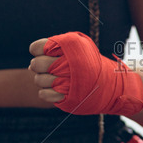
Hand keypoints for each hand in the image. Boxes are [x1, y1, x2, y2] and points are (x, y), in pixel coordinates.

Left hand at [28, 32, 142, 115]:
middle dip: (38, 66)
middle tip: (47, 68)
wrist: (111, 83)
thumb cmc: (90, 63)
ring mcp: (69, 80)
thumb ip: (55, 48)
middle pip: (37, 64)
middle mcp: (70, 62)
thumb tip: (31, 64)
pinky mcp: (69, 96)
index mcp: (70, 46)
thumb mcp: (78, 46)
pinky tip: (54, 89)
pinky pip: (44, 94)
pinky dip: (46, 92)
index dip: (38, 50)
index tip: (46, 54)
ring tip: (53, 79)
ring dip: (43, 80)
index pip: (38, 47)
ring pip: (39, 80)